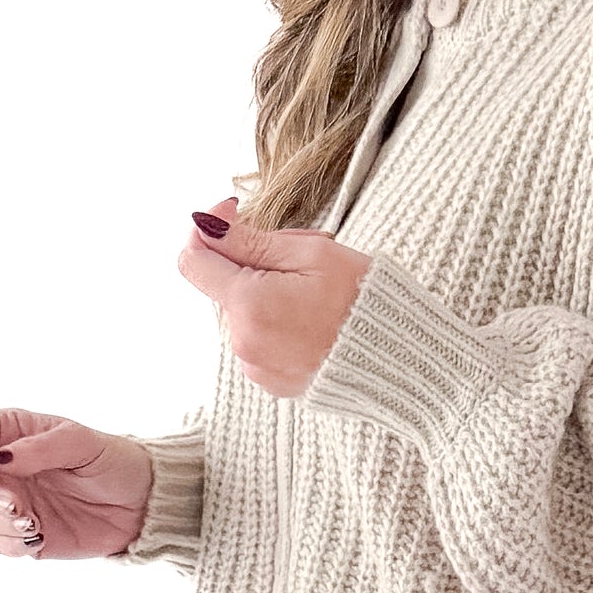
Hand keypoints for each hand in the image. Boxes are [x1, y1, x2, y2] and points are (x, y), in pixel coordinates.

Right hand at [0, 410, 155, 558]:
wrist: (142, 504)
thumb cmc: (114, 462)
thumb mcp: (82, 444)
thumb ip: (38, 448)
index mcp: (13, 434)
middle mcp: (5, 469)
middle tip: (17, 503)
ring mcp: (12, 503)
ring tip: (35, 520)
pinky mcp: (23, 535)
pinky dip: (14, 543)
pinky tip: (41, 535)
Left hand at [178, 197, 371, 398]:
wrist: (400, 360)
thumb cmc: (363, 302)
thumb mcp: (311, 254)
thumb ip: (251, 240)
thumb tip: (206, 225)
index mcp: (248, 304)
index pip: (193, 260)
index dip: (208, 229)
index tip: (233, 212)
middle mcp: (242, 340)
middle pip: (224, 284)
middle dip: (253, 261)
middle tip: (305, 252)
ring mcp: (255, 365)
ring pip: (243, 310)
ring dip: (268, 291)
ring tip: (318, 288)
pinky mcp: (271, 381)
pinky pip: (259, 338)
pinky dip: (277, 320)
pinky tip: (315, 317)